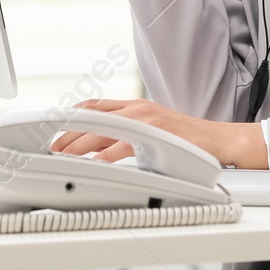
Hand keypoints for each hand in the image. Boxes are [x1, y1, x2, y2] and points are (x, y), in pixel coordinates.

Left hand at [49, 98, 267, 169]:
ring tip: (62, 154)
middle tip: (51, 144)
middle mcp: (137, 109)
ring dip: (78, 143)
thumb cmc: (186, 139)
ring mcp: (145, 121)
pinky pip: (122, 146)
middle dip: (68, 131)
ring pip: (102, 129)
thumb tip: (102, 145)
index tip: (54, 126)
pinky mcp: (154, 136)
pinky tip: (92, 164)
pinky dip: (104, 156)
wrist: (218, 139)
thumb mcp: (152, 129)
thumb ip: (128, 132)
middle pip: (92, 116)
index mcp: (134, 107)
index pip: (94, 106)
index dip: (71, 115)